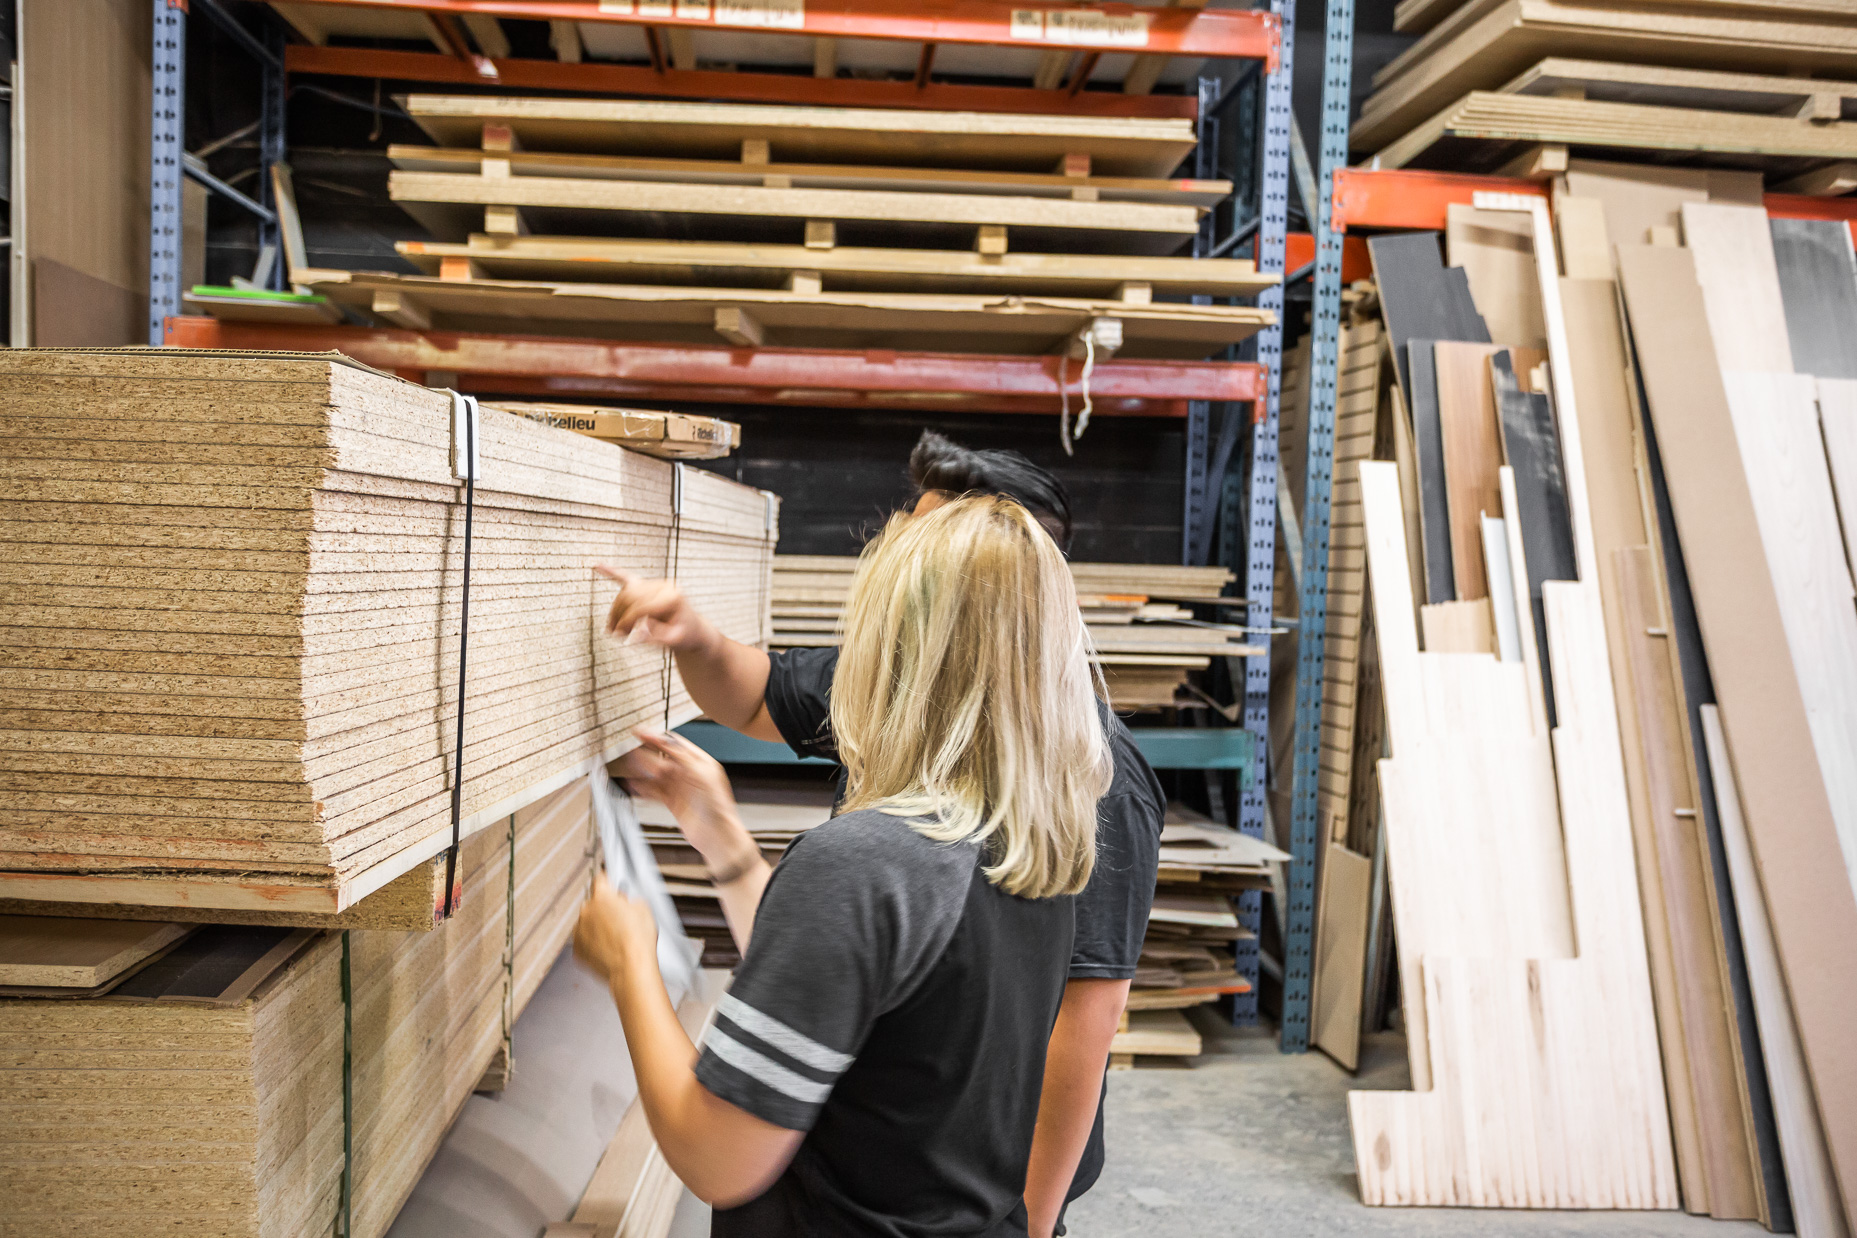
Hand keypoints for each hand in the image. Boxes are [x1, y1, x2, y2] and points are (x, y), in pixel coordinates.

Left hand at [575, 878, 659, 987]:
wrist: (631, 969)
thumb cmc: (638, 941)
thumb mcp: (644, 909)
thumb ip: (630, 899)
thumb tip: (625, 902)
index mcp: (602, 897)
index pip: (600, 879)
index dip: (607, 881)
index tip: (609, 884)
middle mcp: (586, 911)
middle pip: (593, 903)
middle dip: (604, 908)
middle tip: (619, 918)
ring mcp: (579, 931)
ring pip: (587, 923)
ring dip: (597, 926)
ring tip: (615, 937)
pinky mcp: (578, 950)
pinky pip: (584, 941)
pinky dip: (593, 943)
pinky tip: (608, 948)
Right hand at [597, 566, 713, 653]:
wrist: (692, 628)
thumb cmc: (685, 635)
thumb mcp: (674, 641)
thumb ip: (656, 637)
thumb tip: (636, 634)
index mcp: (672, 598)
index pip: (641, 607)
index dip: (627, 621)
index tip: (619, 634)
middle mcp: (664, 587)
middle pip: (631, 596)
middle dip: (619, 615)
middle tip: (615, 633)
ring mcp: (655, 584)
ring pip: (626, 591)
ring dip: (616, 608)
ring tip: (613, 626)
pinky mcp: (648, 585)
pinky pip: (627, 578)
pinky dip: (613, 572)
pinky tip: (598, 566)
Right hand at [617, 728, 761, 882]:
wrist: (717, 835)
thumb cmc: (716, 805)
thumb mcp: (699, 773)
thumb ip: (680, 756)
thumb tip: (663, 741)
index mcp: (700, 761)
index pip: (674, 743)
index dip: (656, 737)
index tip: (638, 733)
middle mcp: (690, 773)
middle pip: (663, 757)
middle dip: (646, 752)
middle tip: (628, 748)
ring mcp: (681, 788)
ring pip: (657, 774)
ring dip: (642, 769)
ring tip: (627, 764)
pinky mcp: (674, 803)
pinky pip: (655, 791)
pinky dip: (643, 787)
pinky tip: (633, 784)